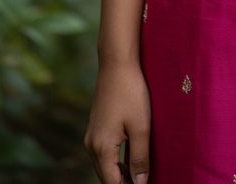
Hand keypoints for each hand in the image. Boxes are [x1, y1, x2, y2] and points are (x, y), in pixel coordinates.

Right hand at [84, 60, 150, 183]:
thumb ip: (140, 158)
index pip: (112, 183)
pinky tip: (131, 158)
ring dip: (119, 173)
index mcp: (102, 148)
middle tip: (143, 180)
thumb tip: (139, 183)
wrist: (117, 63)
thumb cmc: (131, 93)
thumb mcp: (141, 127)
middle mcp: (91, 145)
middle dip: (123, 183)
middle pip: (106, 176)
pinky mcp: (96, 127)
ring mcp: (92, 135)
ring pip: (104, 165)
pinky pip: (103, 153)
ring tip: (140, 174)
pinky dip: (115, 161)